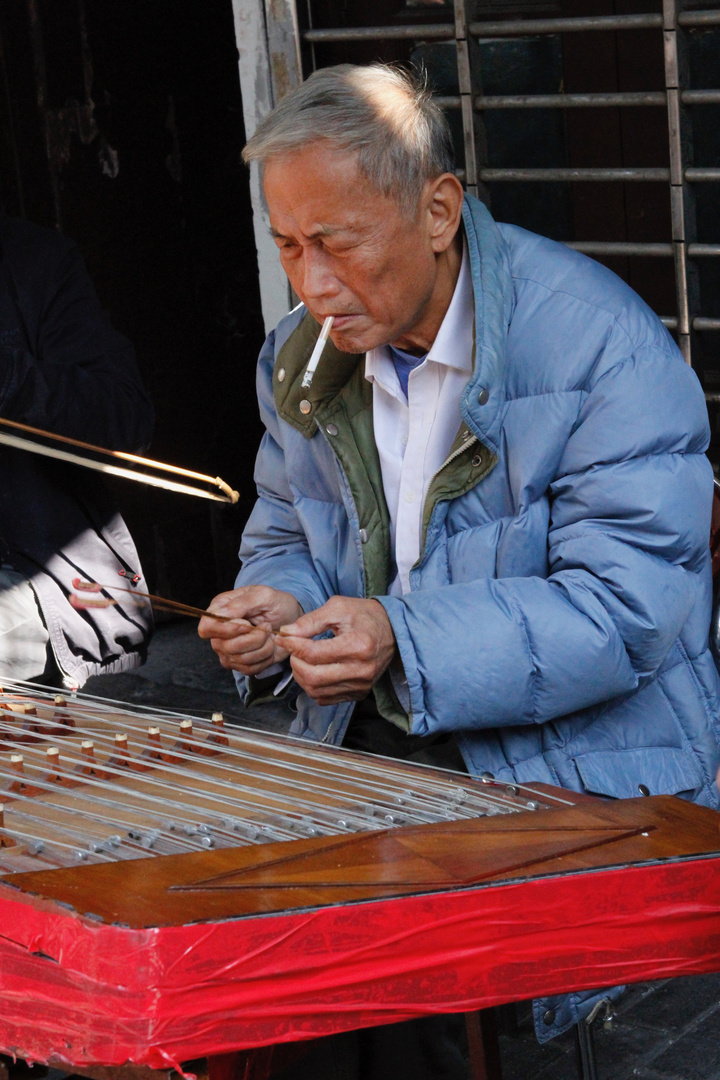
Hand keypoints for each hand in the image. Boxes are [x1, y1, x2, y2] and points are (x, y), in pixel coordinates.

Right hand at [198, 586, 301, 675]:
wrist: (291, 619)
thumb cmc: (276, 604)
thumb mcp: (263, 596)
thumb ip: (241, 604)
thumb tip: (219, 615)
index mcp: (219, 610)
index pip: (206, 627)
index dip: (226, 630)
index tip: (247, 624)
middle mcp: (219, 633)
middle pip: (225, 646)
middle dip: (254, 638)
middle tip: (267, 626)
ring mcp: (227, 651)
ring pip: (240, 659)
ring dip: (263, 647)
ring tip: (269, 634)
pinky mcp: (239, 664)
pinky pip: (249, 669)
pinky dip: (265, 658)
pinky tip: (269, 645)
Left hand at [276, 596, 396, 704]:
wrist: (392, 631)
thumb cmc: (364, 616)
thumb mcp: (338, 608)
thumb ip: (310, 621)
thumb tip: (286, 633)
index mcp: (358, 645)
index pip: (314, 654)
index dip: (293, 645)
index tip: (283, 637)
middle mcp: (362, 670)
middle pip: (313, 677)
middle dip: (295, 663)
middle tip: (294, 649)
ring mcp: (361, 685)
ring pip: (316, 691)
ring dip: (301, 676)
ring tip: (302, 659)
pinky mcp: (359, 693)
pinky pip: (325, 698)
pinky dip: (312, 687)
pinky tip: (314, 670)